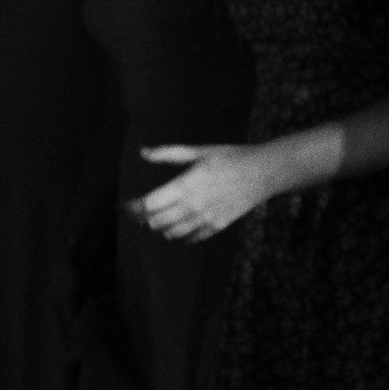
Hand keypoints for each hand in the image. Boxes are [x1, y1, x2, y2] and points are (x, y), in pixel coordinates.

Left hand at [134, 143, 281, 241]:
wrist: (262, 173)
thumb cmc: (230, 157)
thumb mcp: (199, 151)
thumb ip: (168, 153)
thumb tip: (144, 153)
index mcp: (185, 186)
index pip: (149, 205)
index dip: (133, 207)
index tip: (125, 204)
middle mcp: (193, 207)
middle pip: (156, 222)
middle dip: (143, 218)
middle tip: (137, 212)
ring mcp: (205, 219)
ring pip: (171, 233)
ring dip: (159, 227)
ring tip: (155, 219)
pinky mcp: (216, 226)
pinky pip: (191, 238)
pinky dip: (179, 234)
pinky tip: (177, 227)